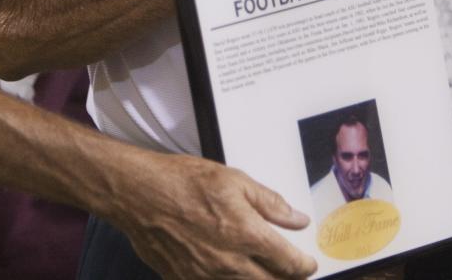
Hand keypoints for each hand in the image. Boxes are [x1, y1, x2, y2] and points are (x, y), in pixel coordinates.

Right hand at [110, 153, 316, 279]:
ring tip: (265, 271)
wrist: (142, 195)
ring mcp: (206, 277)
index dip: (303, 266)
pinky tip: (233, 273)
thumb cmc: (185, 182)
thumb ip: (270, 203)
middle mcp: (229, 263)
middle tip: (291, 271)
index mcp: (246, 235)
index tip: (308, 264)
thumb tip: (297, 219)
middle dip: (285, 279)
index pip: (288, 263)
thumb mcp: (236, 181)